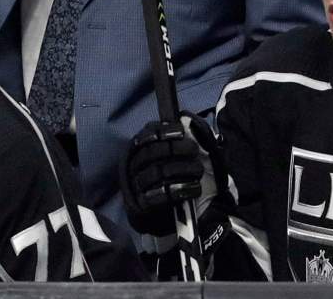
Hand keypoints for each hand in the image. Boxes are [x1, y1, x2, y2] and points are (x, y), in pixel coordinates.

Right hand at [121, 112, 217, 236]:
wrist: (181, 212)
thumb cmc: (183, 175)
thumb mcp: (187, 154)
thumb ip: (188, 135)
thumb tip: (186, 120)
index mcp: (141, 148)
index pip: (146, 135)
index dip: (162, 132)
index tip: (181, 132)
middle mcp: (135, 165)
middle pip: (150, 153)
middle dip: (175, 149)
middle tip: (194, 151)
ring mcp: (137, 186)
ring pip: (156, 173)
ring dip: (181, 170)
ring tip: (198, 171)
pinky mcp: (143, 206)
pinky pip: (159, 196)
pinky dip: (179, 191)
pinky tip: (194, 188)